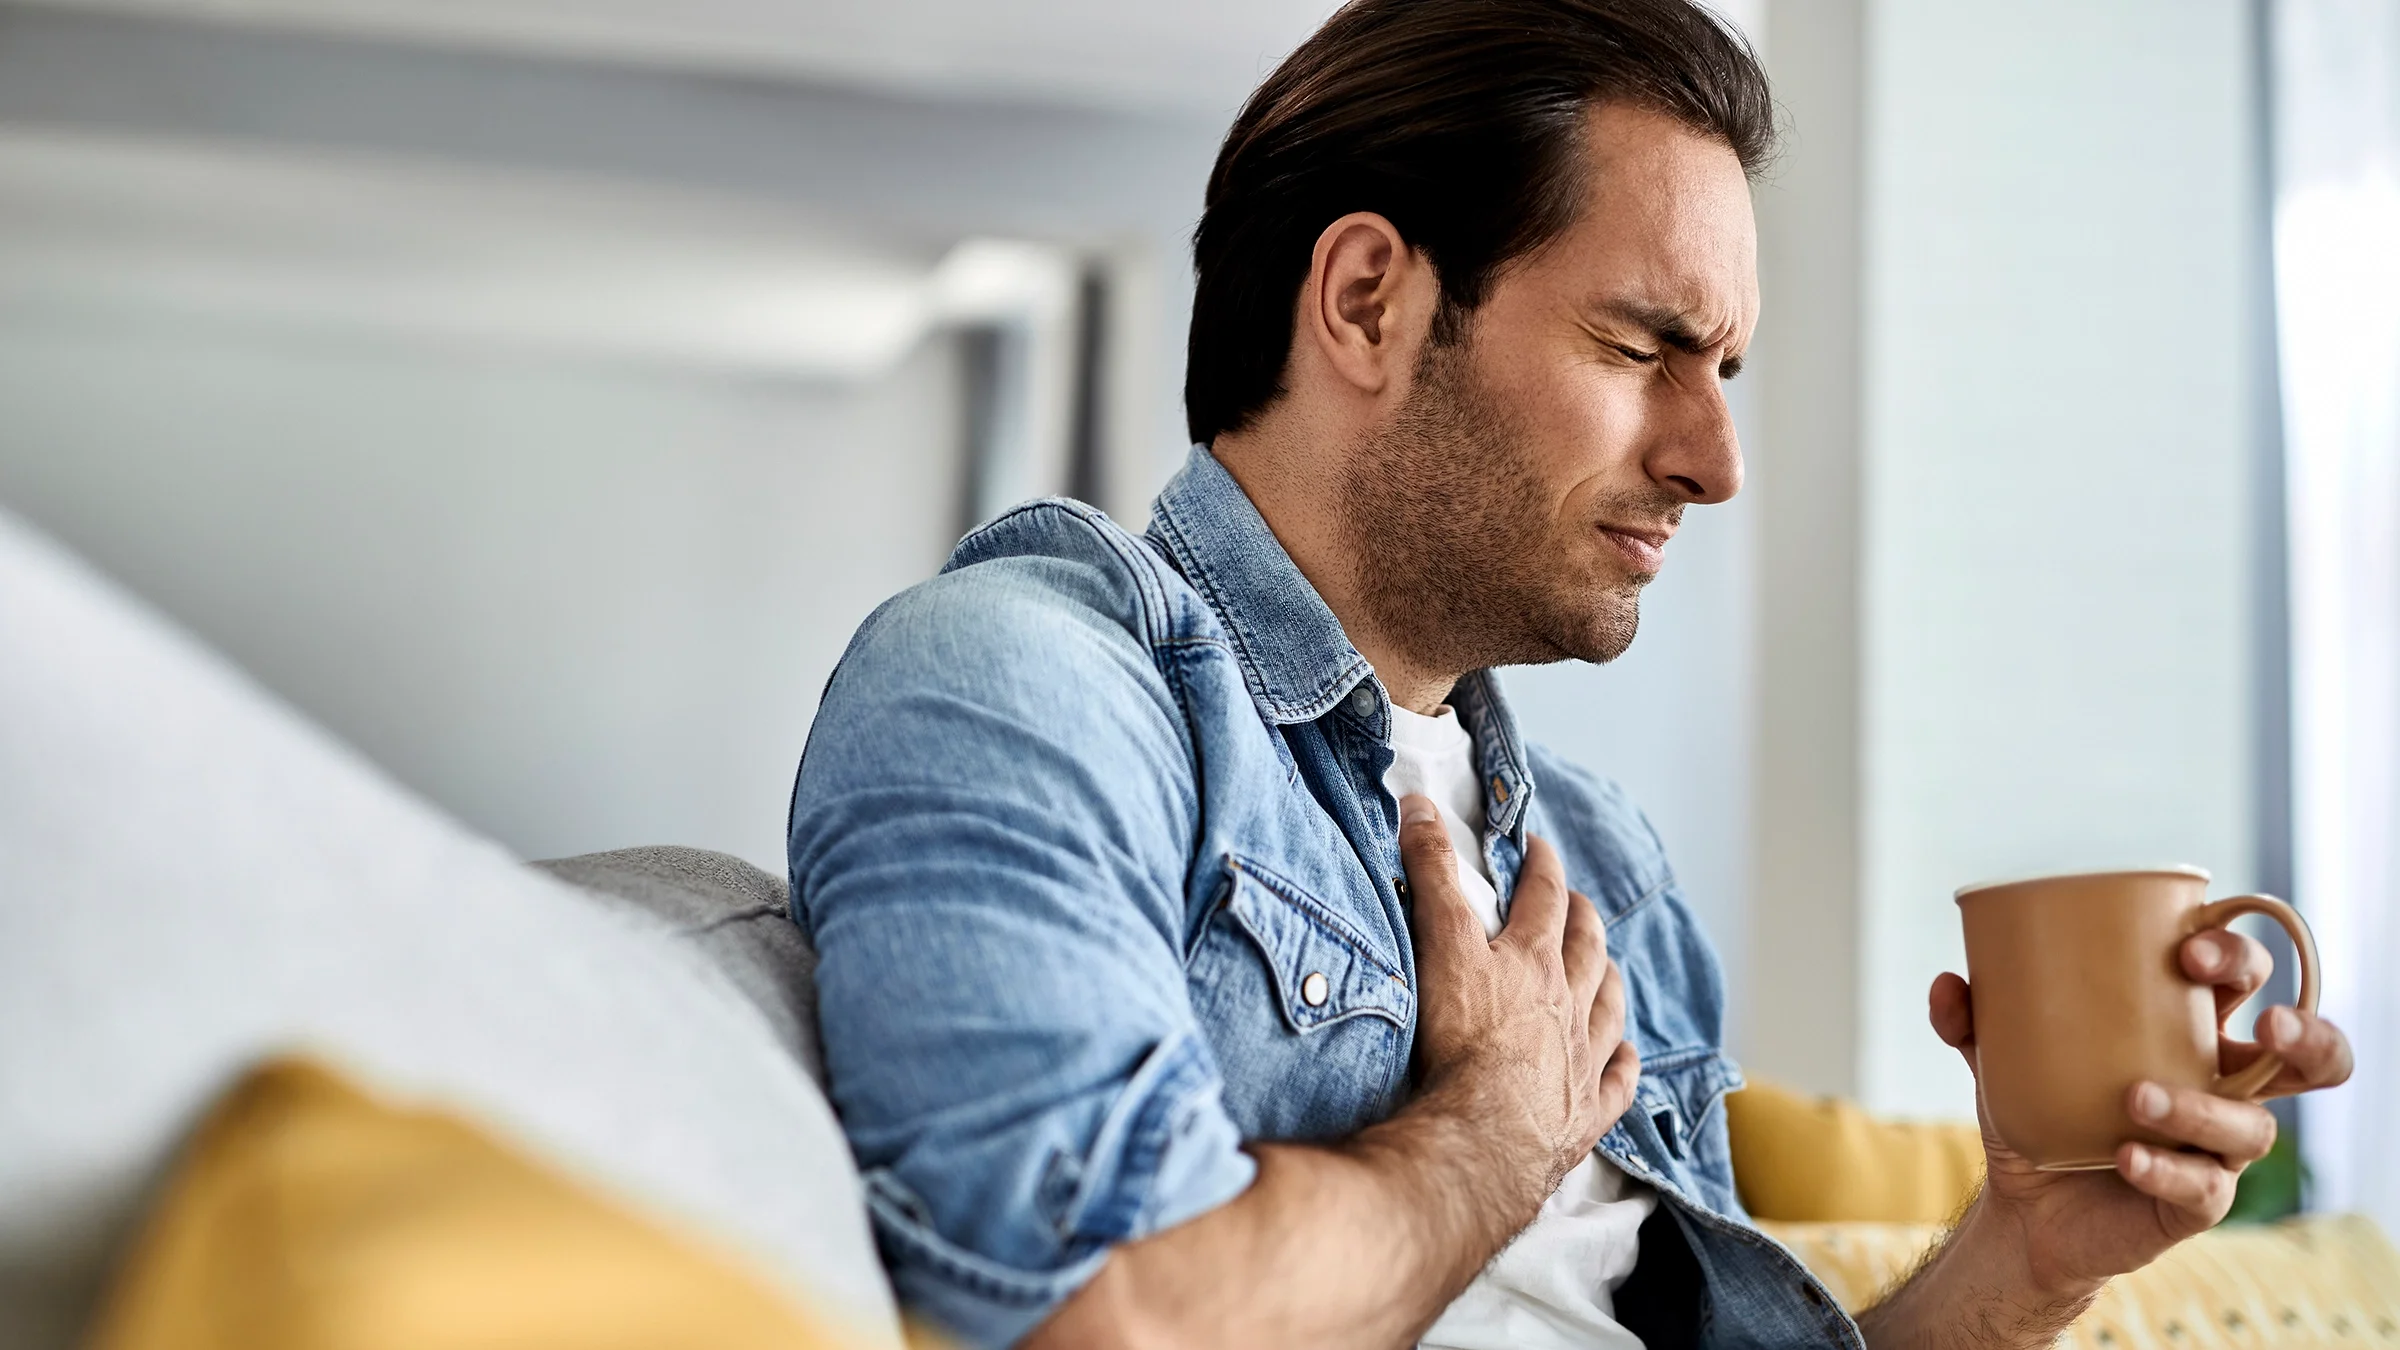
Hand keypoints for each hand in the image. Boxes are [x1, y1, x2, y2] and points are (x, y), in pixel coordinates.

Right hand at [1401, 794, 1638, 1195]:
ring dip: (1608, 983)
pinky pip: (1617, 1083)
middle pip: (1586, 950)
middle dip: (1582, 920)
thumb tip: (1420, 804)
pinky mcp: (1585, 1114)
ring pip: (1607, 1009)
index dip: (1543, 868)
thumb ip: (1432, 872)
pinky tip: (1625, 1057)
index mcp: (1533, 961)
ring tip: (1608, 969)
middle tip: (1578, 904)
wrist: (1486, 1135)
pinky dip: (1623, 1065)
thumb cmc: (1461, 1040)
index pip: (1544, 898)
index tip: (1540, 848)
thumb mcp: (1439, 943)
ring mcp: (1583, 1060)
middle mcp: (1568, 1004)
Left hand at [1927, 928, 2353, 1293]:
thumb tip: (1949, 985)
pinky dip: (2166, 1169)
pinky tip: (2125, 1156)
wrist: (2024, 1207)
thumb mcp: (1999, 1059)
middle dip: (2302, 1033)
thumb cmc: (2039, 1111)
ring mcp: (2216, 1146)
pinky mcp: (2197, 1201)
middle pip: (2303, 1054)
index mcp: (2187, 1030)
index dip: (2235, 955)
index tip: (2187, 949)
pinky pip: (2203, 1187)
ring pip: (2254, 1126)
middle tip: (2264, 1023)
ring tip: (2137, 1096)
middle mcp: (2220, 1083)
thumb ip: (1974, 1020)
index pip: (2241, 978)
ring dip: (2203, 1108)